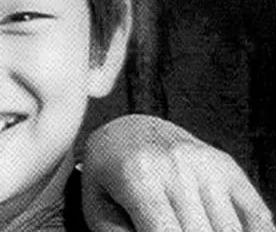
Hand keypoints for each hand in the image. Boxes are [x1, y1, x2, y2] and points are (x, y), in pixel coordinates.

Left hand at [82, 114, 273, 231]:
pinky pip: (257, 215)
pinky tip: (226, 230)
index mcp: (138, 176)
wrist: (124, 132)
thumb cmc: (107, 175)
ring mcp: (206, 163)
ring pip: (230, 230)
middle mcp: (176, 164)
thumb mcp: (98, 207)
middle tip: (170, 230)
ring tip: (186, 226)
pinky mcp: (227, 166)